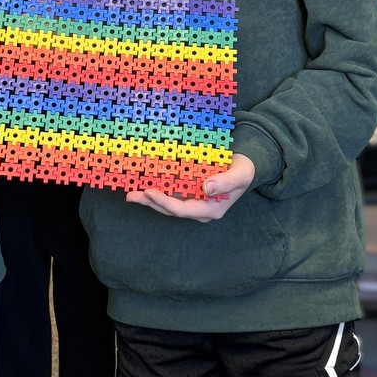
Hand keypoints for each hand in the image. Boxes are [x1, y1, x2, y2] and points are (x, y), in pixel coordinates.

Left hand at [126, 154, 254, 220]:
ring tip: (131, 193)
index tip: (149, 192)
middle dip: (150, 202)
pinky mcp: (188, 192)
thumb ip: (225, 182)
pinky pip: (170, 192)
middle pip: (170, 209)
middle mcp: (199, 208)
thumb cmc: (244, 171)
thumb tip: (206, 188)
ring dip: (149, 198)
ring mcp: (193, 201)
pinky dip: (157, 189)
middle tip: (131, 196)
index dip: (164, 202)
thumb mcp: (240, 175)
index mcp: (210, 209)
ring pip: (167, 202)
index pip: (182, 210)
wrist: (245, 166)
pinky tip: (142, 184)